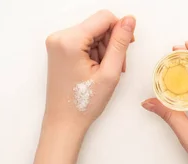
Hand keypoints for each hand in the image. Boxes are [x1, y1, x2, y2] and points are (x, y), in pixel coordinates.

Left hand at [43, 10, 135, 130]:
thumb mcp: (110, 72)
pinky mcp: (59, 49)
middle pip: (98, 26)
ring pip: (93, 34)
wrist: (65, 121)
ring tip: (106, 72)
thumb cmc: (84, 102)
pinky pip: (84, 42)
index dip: (121, 30)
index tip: (128, 47)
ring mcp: (57, 43)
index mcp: (69, 40)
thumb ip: (120, 43)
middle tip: (117, 67)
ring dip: (105, 50)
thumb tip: (129, 21)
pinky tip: (97, 70)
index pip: (104, 18)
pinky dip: (95, 54)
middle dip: (112, 44)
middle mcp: (59, 36)